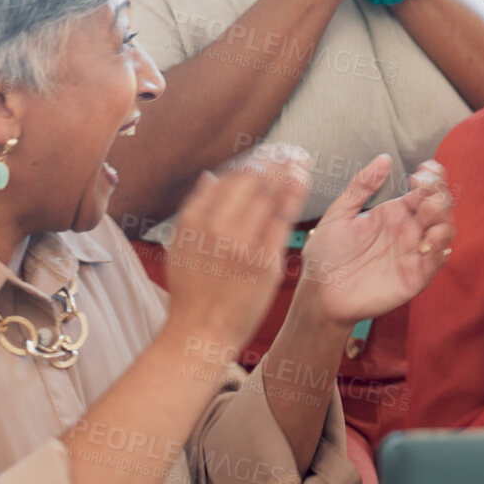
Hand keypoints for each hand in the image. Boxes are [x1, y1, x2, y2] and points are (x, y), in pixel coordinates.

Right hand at [162, 145, 312, 349]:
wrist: (201, 331)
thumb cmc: (192, 290)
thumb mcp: (180, 246)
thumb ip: (194, 209)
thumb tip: (209, 176)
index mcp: (193, 221)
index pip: (225, 179)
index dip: (248, 163)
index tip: (265, 155)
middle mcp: (215, 228)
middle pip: (248, 182)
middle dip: (271, 162)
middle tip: (289, 151)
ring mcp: (240, 244)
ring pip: (267, 195)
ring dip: (286, 172)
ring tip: (300, 159)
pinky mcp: (262, 261)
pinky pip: (281, 219)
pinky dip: (293, 195)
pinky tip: (303, 180)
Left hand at [296, 155, 452, 330]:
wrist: (320, 295)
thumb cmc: (326, 256)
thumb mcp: (339, 214)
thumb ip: (361, 186)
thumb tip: (384, 158)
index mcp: (394, 214)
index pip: (424, 191)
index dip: (431, 177)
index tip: (423, 170)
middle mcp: (409, 231)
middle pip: (440, 207)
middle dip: (439, 194)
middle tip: (424, 189)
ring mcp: (414, 253)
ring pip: (445, 231)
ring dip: (443, 218)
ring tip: (428, 211)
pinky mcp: (416, 277)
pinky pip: (437, 261)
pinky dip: (441, 249)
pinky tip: (432, 238)